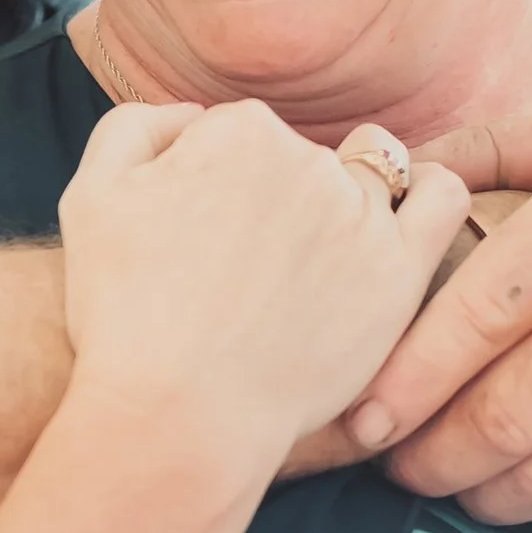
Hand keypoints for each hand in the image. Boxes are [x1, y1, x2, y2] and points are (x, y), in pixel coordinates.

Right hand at [57, 102, 468, 499]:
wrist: (177, 414)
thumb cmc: (124, 316)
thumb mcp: (89, 197)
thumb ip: (138, 128)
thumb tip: (194, 118)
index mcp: (239, 131)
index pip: (238, 133)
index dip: (214, 184)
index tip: (199, 239)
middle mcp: (308, 160)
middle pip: (302, 156)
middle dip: (275, 197)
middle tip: (246, 269)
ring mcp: (360, 215)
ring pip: (375, 170)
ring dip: (349, 197)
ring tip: (317, 257)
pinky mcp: (400, 273)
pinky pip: (442, 203)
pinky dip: (429, 197)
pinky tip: (400, 227)